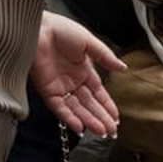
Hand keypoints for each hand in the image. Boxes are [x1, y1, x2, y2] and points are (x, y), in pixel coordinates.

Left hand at [32, 11, 125, 134]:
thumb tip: (123, 68)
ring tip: (101, 132)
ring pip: (77, 109)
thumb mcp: (90, 42)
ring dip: (89, 121)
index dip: (108, 106)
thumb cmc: (61, 30)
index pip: (99, 93)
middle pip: (90, 105)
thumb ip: (106, 57)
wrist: (39, 28)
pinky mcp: (47, 91)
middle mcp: (72, 82)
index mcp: (84, 70)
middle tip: (112, 132)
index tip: (116, 119)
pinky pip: (60, 108)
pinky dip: (69, 118)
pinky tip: (80, 127)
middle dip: (101, 118)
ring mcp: (60, 87)